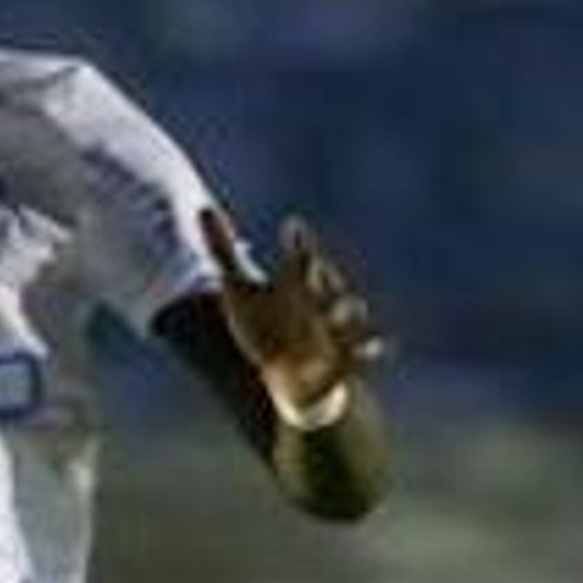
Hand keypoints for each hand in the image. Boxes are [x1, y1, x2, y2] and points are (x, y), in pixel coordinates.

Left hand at [199, 205, 384, 423]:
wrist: (289, 375)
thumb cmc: (265, 328)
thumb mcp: (239, 291)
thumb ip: (223, 251)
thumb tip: (202, 208)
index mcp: (296, 284)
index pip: (298, 261)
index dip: (297, 245)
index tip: (292, 226)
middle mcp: (318, 304)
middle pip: (322, 286)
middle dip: (320, 276)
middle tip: (314, 266)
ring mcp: (333, 332)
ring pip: (348, 315)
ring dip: (347, 311)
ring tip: (352, 307)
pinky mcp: (343, 362)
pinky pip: (361, 355)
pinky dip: (371, 350)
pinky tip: (380, 346)